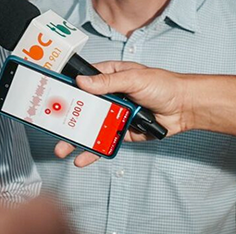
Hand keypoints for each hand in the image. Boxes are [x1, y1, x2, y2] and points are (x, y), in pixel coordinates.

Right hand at [54, 61, 189, 166]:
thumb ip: (108, 82)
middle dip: (65, 118)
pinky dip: (93, 151)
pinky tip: (82, 158)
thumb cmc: (163, 85)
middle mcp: (108, 96)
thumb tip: (83, 82)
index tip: (49, 95)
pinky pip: (104, 142)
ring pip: (89, 127)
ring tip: (62, 149)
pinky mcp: (121, 132)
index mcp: (108, 77)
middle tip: (50, 126)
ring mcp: (113, 115)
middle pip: (81, 108)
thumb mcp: (134, 78)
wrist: (186, 108)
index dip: (66, 88)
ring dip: (76, 139)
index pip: (82, 81)